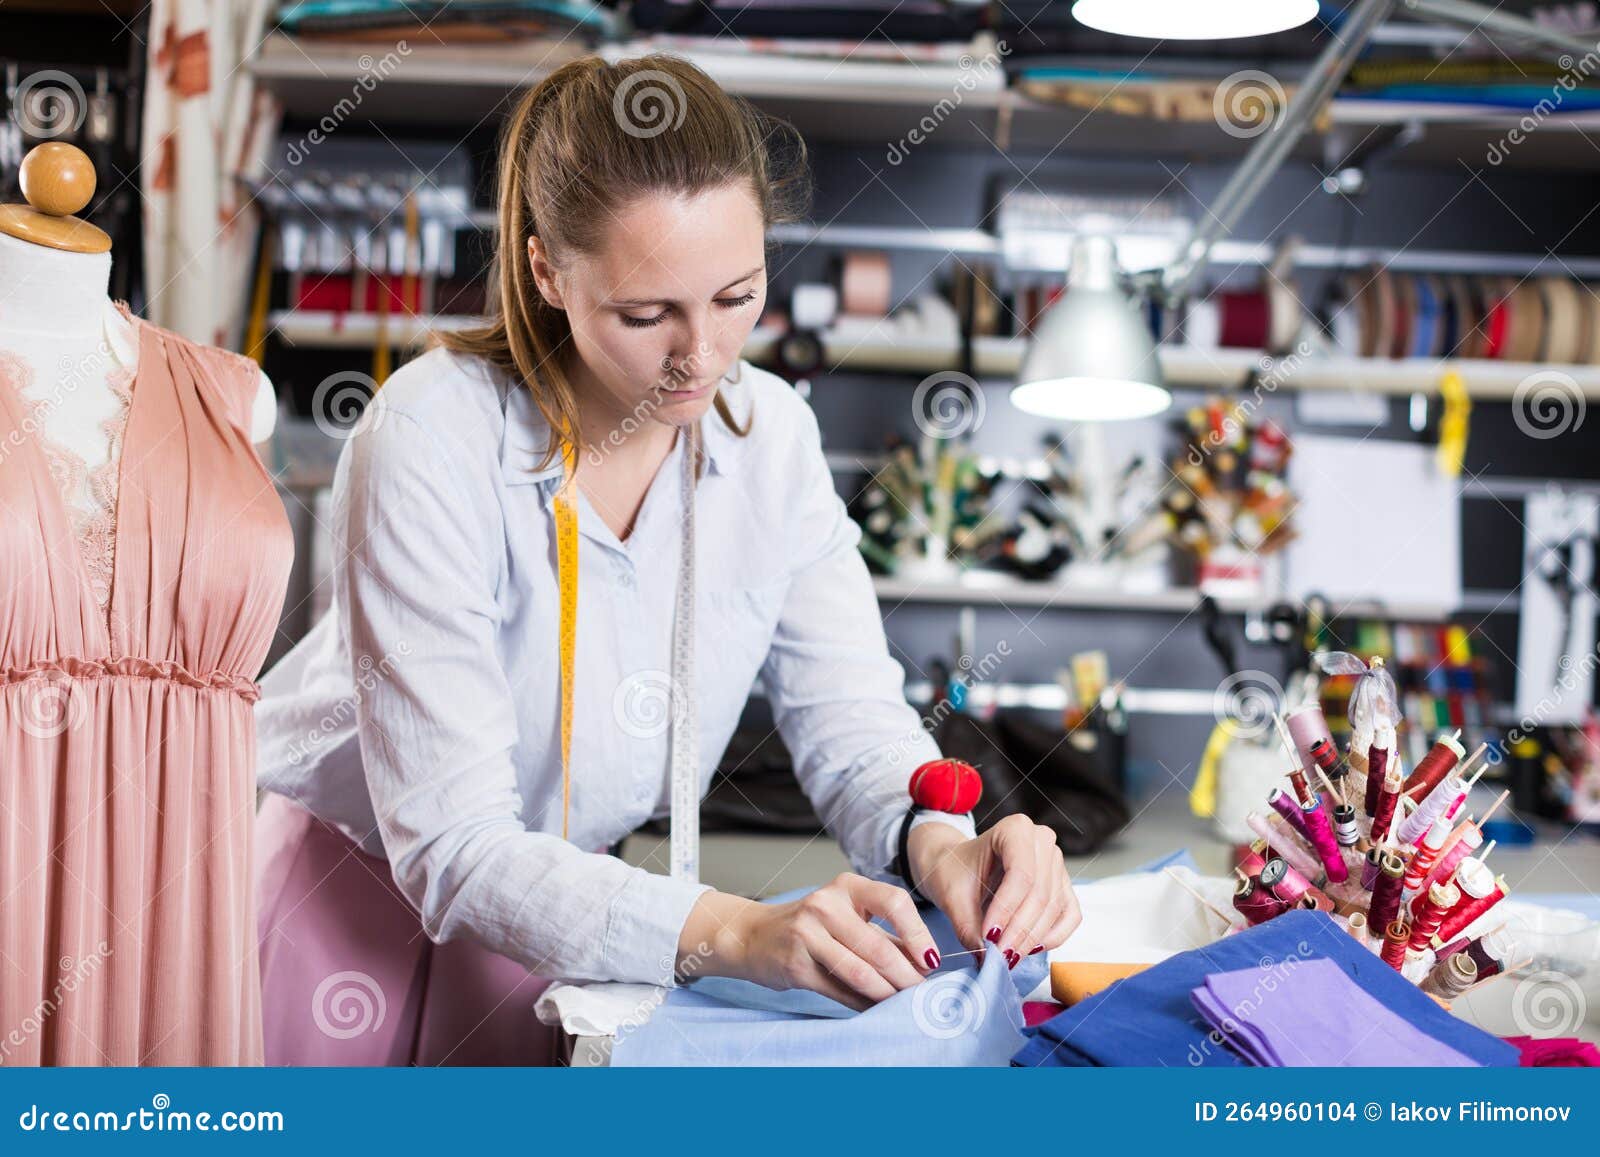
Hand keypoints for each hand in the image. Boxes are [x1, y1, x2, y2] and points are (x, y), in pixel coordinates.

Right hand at [679, 874, 938, 1010]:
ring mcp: (807, 933)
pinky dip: (862, 1003)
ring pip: (861, 972)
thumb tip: (925, 966)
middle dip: (907, 977)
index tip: (932, 961)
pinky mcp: (795, 964)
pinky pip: (839, 990)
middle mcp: (825, 904)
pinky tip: (875, 1010)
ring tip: (903, 1005)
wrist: (752, 935)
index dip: (919, 933)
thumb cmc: (810, 927)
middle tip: (922, 995)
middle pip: (879, 947)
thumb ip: (883, 936)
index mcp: (847, 886)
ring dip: (887, 994)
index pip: (895, 902)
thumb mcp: (846, 917)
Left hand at [907, 814, 1081, 966]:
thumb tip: (988, 959)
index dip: (1007, 909)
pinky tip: (1029, 948)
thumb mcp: (952, 896)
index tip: (989, 936)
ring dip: (1032, 938)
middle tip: (998, 956)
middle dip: (1019, 931)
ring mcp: (1056, 863)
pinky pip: (1069, 916)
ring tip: (1008, 956)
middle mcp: (1042, 841)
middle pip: (1040, 894)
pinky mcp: (1062, 885)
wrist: (957, 865)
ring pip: (1054, 908)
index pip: (1021, 874)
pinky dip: (1052, 936)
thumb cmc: (954, 871)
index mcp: (1015, 828)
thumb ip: (968, 927)